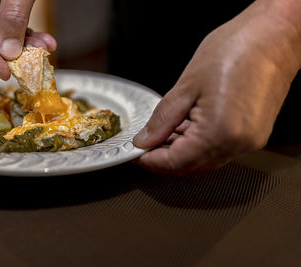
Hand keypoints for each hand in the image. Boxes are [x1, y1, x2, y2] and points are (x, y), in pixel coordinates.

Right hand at [0, 0, 56, 79]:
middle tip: (27, 65)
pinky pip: (10, 24)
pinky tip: (44, 41)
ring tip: (43, 49)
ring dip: (24, 45)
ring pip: (0, 33)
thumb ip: (12, 19)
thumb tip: (9, 52)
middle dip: (9, 54)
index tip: (6, 73)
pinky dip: (27, 34)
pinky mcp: (0, 3)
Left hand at [133, 1, 300, 174]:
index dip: (151, 161)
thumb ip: (162, 119)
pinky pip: (220, 149)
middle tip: (145, 145)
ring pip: (205, 160)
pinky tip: (185, 129)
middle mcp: (238, 143)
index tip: (137, 153)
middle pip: (191, 167)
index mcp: (219, 132)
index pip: (176, 162)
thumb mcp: (187, 85)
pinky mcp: (254, 134)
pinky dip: (199, 145)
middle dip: (164, 159)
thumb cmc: (237, 48)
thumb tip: (145, 140)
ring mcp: (250, 141)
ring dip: (181, 152)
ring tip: (163, 134)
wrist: (276, 34)